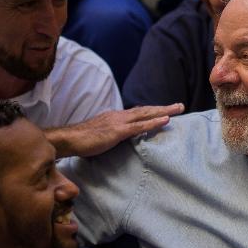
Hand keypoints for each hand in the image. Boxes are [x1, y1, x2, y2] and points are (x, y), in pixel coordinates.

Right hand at [49, 104, 184, 157]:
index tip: (165, 111)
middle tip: (179, 106)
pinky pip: (139, 126)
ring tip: (179, 109)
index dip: (152, 111)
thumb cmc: (81, 141)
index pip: (137, 112)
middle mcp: (119, 116)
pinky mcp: (117, 132)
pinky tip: (166, 120)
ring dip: (163, 111)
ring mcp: (118, 122)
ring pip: (145, 114)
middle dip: (163, 108)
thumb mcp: (101, 136)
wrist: (67, 140)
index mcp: (115, 117)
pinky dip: (154, 122)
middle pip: (145, 110)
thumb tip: (120, 140)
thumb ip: (112, 135)